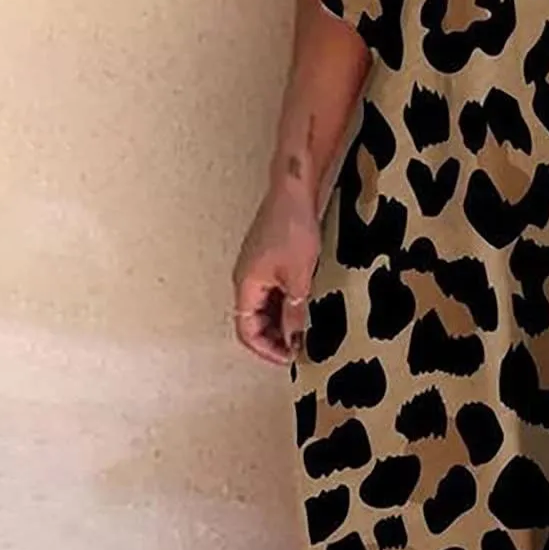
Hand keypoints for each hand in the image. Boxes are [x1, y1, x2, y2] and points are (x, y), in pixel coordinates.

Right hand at [232, 181, 320, 364]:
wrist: (293, 192)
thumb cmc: (292, 228)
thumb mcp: (299, 276)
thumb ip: (294, 310)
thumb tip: (293, 337)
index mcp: (246, 286)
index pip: (246, 331)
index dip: (267, 349)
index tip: (290, 357)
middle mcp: (245, 279)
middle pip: (252, 321)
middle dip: (273, 338)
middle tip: (299, 348)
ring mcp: (255, 269)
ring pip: (262, 307)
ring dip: (279, 322)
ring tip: (303, 331)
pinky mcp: (267, 259)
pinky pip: (270, 291)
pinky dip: (283, 304)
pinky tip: (303, 307)